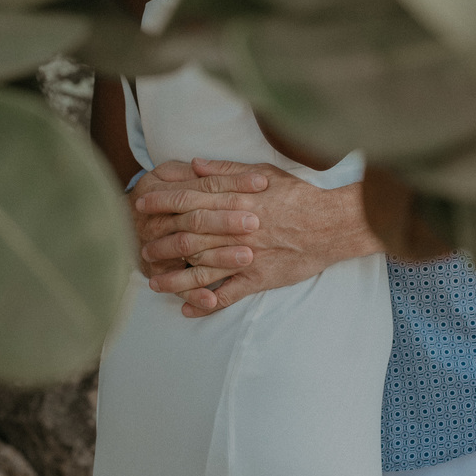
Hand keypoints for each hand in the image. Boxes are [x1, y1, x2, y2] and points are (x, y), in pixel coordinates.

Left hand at [137, 159, 382, 316]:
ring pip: (202, 270)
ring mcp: (246, 256)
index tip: (142, 205)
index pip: (189, 200)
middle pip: (188, 236)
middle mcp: (236, 229)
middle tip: (142, 247)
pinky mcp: (259, 278)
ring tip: (154, 283)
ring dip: (175, 278)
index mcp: (235, 201)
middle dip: (161, 242)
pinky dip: (206, 304)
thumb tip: (194, 165)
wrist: (333, 224)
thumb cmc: (299, 195)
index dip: (162, 202)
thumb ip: (227, 171)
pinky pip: (228, 294)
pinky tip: (187, 310)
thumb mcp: (264, 172)